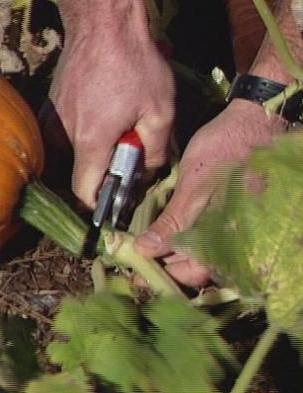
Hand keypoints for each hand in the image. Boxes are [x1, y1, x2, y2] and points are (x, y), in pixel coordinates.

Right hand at [42, 32, 174, 208]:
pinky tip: (101, 109)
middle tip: (126, 149)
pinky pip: (63, 132)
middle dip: (101, 170)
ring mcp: (52, 118)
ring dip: (91, 148)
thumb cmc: (134, 64)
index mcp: (90, 141)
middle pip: (77, 171)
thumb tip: (148, 170)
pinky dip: (82, 131)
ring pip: (70, 151)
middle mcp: (62, 134)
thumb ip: (156, 151)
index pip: (83, 191)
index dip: (99, 202)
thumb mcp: (160, 110)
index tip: (114, 198)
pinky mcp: (49, 105)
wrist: (102, 23)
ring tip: (115, 123)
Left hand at [134, 98, 287, 286]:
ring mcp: (235, 227)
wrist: (256, 119)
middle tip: (135, 252)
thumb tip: (145, 250)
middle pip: (196, 266)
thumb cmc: (229, 150)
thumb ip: (174, 222)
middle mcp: (237, 240)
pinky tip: (164, 227)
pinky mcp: (230, 213)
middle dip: (164, 261)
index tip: (136, 266)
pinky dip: (183, 233)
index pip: (194, 273)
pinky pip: (205, 233)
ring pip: (199, 250)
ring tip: (144, 241)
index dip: (164, 272)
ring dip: (172, 248)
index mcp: (233, 239)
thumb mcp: (195, 185)